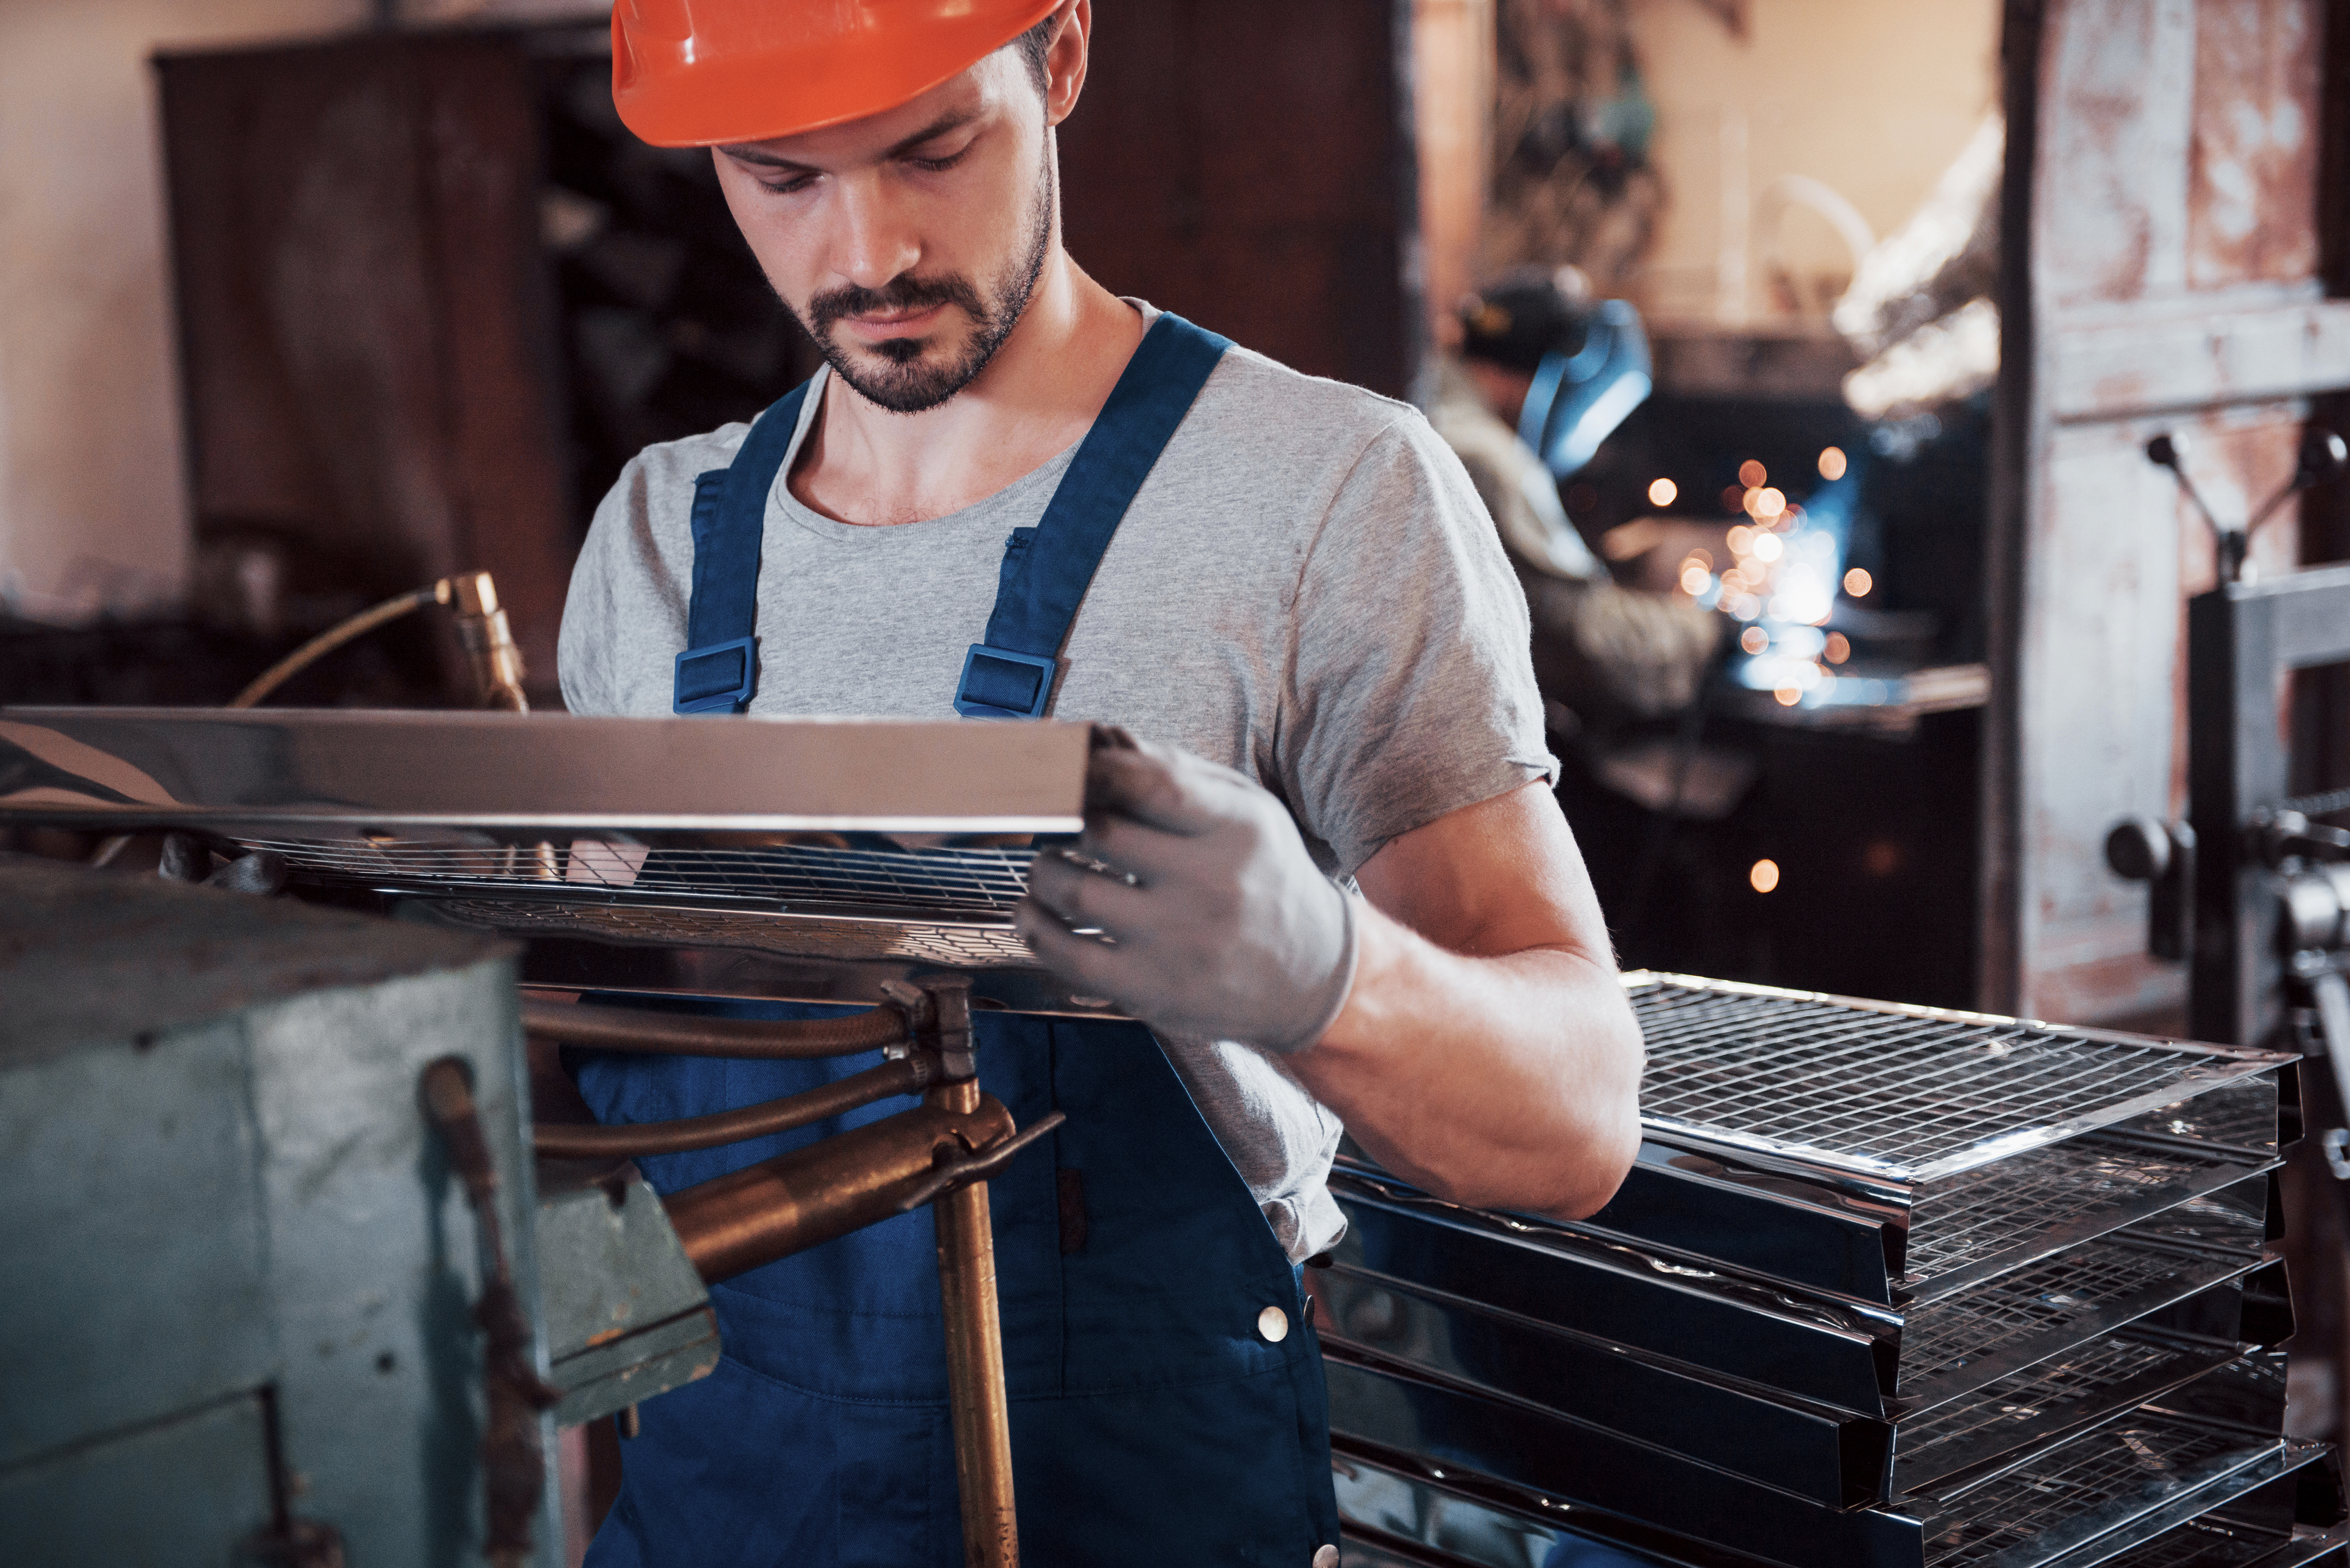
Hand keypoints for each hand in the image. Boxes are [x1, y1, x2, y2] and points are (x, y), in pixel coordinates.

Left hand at [1015, 731, 1357, 1053]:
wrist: (1311, 977)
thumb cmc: (1263, 877)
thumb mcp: (1244, 813)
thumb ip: (1174, 773)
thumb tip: (1095, 740)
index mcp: (1239, 829)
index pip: (1153, 784)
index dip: (1094, 769)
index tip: (1066, 768)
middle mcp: (1214, 884)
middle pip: (1101, 832)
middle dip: (1063, 820)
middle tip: (1057, 822)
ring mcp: (1181, 943)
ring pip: (1075, 892)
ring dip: (1044, 871)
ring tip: (1050, 867)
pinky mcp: (1152, 991)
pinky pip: (1067, 955)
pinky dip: (1035, 927)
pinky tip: (1036, 912)